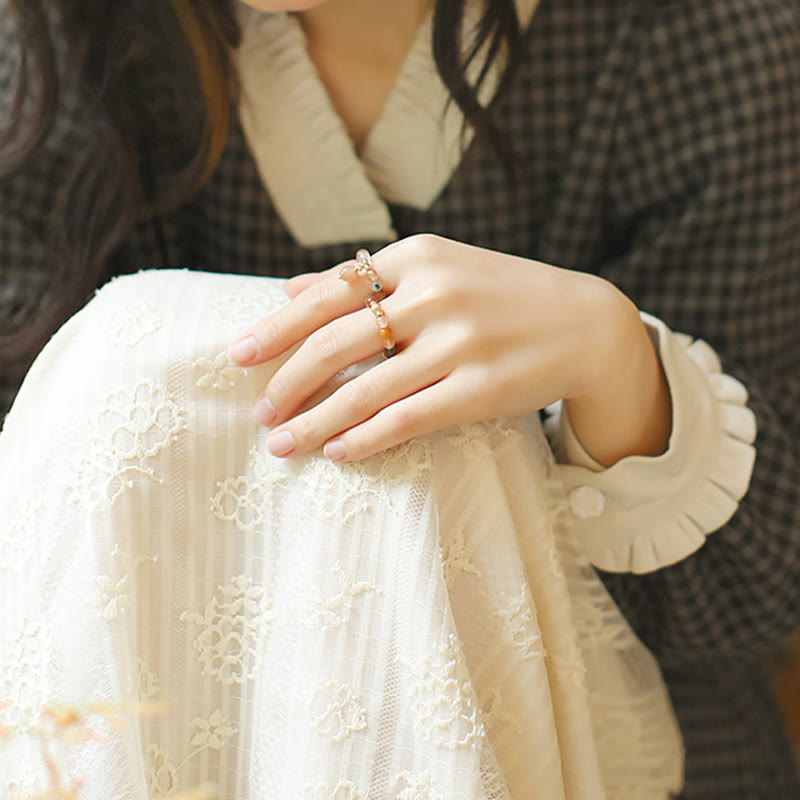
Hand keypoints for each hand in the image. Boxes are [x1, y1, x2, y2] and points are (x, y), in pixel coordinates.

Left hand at [228, 234, 638, 460]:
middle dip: (287, 381)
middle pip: (335, 342)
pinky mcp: (482, 388)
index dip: (276, 328)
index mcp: (416, 257)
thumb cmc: (499, 296)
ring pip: (365, 389)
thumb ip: (364, 278)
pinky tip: (338, 452)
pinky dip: (365, 438)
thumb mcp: (436, 268)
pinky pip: (407, 419)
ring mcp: (460, 342)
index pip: (328, 294)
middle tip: (260, 411)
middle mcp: (434, 294)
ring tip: (283, 443)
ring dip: (315, 421)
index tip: (237, 354)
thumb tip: (289, 287)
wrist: (584, 322)